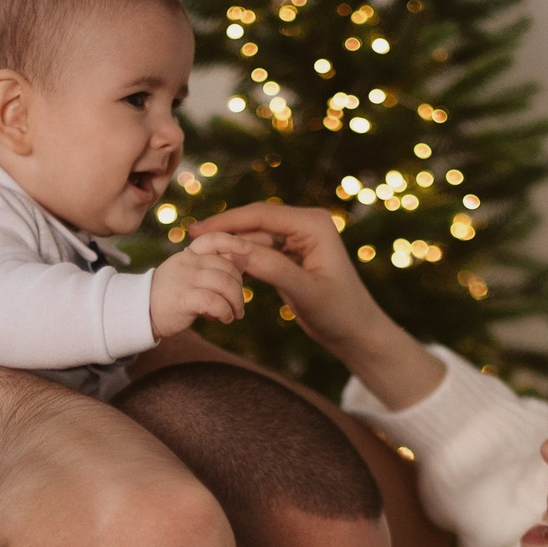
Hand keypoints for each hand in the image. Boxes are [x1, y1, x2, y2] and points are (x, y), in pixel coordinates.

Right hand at [147, 244, 244, 338]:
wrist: (141, 313)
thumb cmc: (170, 296)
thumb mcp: (190, 276)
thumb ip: (213, 268)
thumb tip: (242, 262)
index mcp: (189, 255)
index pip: (213, 239)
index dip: (234, 241)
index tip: (248, 249)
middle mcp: (188, 262)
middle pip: (227, 267)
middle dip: (239, 287)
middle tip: (238, 304)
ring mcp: (185, 279)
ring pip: (224, 283)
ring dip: (236, 302)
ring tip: (235, 314)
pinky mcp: (183, 298)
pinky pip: (214, 301)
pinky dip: (225, 311)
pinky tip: (224, 318)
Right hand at [189, 205, 442, 408]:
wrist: (356, 331)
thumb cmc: (339, 312)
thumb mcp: (305, 292)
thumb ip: (272, 269)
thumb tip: (235, 252)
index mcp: (313, 224)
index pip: (262, 215)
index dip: (227, 222)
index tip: (198, 231)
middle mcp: (306, 225)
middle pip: (256, 221)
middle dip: (225, 231)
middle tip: (191, 241)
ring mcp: (299, 238)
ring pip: (256, 236)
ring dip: (231, 245)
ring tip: (200, 254)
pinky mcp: (293, 254)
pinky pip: (261, 250)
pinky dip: (242, 257)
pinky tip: (220, 266)